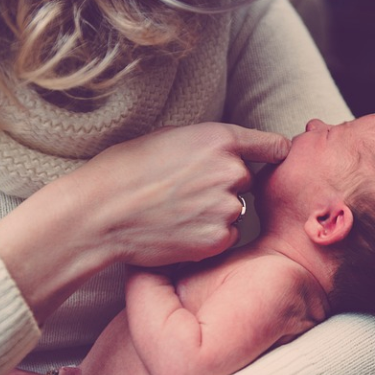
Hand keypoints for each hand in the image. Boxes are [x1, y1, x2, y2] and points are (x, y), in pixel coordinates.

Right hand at [0, 122, 288, 323]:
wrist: (101, 213)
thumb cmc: (125, 169)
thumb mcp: (168, 136)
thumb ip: (207, 142)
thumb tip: (229, 149)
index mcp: (220, 138)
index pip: (273, 145)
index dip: (273, 153)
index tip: (274, 158)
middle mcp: (231, 171)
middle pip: (246, 179)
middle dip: (225, 185)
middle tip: (187, 191)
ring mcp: (226, 207)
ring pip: (235, 210)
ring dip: (216, 212)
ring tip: (177, 211)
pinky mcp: (218, 238)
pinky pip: (226, 236)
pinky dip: (209, 236)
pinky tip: (179, 230)